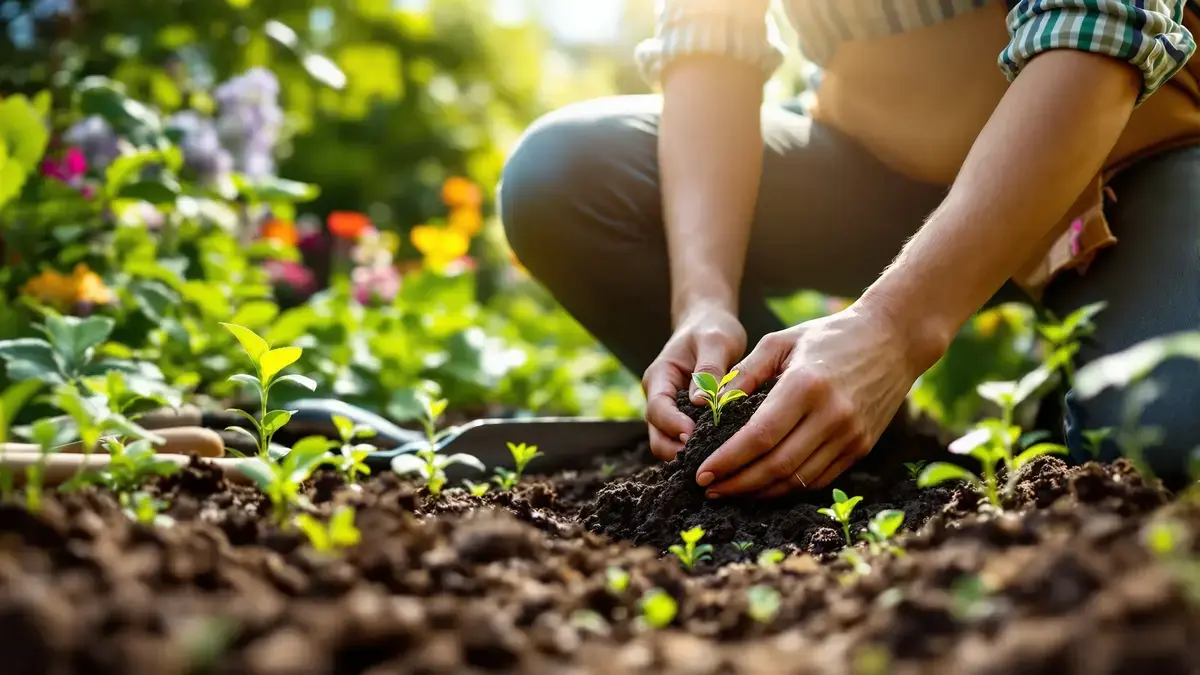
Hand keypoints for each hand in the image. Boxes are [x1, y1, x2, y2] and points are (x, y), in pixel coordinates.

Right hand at [642, 304, 745, 460]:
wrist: (710, 324)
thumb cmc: (712, 329)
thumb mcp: (716, 342)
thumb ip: (708, 371)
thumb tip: (701, 403)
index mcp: (660, 377)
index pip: (657, 408)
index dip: (672, 425)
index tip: (694, 433)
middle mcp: (660, 396)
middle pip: (657, 435)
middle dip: (676, 448)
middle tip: (706, 456)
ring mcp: (671, 409)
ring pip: (669, 442)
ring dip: (687, 453)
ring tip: (715, 458)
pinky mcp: (685, 416)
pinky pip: (684, 439)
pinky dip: (697, 448)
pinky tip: (719, 452)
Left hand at [695, 303, 933, 497]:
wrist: (893, 339)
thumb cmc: (829, 335)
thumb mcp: (781, 342)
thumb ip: (744, 374)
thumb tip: (709, 407)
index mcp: (806, 386)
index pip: (759, 436)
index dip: (728, 460)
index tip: (701, 472)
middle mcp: (832, 415)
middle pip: (777, 465)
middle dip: (738, 483)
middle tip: (709, 488)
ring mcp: (851, 435)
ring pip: (798, 479)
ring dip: (761, 491)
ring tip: (731, 490)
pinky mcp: (862, 446)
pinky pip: (819, 478)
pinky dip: (789, 487)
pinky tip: (765, 486)